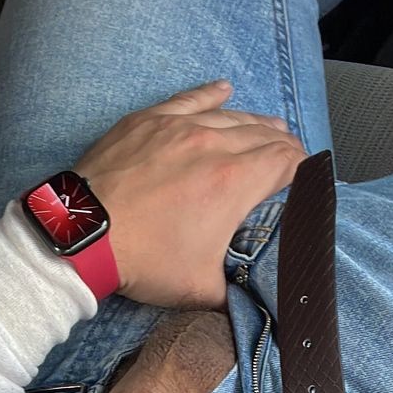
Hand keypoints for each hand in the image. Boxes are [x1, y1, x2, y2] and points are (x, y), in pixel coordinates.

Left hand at [74, 78, 306, 307]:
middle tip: (292, 158)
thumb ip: (234, 292)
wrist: (84, 236)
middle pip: (264, 134)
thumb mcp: (199, 289)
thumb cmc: (141, 261)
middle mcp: (213, 144)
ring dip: (256, 122)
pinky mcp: (149, 121)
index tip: (308, 178)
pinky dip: (211, 94)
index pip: (286, 162)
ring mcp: (179, 127)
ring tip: (272, 127)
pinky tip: (225, 89)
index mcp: (234, 182)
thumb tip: (252, 303)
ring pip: (231, 115)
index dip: (304, 168)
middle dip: (284, 145)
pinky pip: (189, 99)